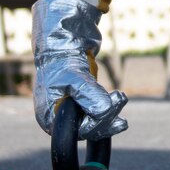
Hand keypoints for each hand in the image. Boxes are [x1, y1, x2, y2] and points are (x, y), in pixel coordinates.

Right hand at [33, 0, 127, 140]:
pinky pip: (95, 110)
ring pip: (93, 119)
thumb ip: (89, 96)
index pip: (76, 131)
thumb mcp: (75, 77)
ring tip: (121, 96)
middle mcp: (56, 117)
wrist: (62, 38)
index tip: (110, 110)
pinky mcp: (79, 101)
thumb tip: (105, 112)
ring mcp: (68, 110)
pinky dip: (107, 106)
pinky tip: (118, 99)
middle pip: (87, 127)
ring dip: (110, 110)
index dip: (95, 124)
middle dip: (106, 116)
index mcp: (48, 117)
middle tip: (120, 98)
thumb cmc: (62, 58)